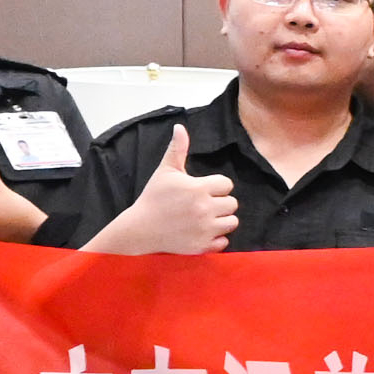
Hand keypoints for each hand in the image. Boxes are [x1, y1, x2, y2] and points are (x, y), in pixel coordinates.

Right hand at [82, 124, 237, 254]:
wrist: (140, 229)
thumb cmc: (153, 198)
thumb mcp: (165, 171)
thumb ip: (177, 149)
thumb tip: (180, 127)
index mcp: (198, 188)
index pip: (227, 184)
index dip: (216, 186)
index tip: (202, 189)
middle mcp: (204, 209)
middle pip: (232, 203)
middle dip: (220, 202)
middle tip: (203, 204)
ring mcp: (204, 229)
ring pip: (232, 222)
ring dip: (222, 220)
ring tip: (205, 217)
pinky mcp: (202, 246)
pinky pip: (224, 242)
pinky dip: (216, 238)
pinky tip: (202, 231)